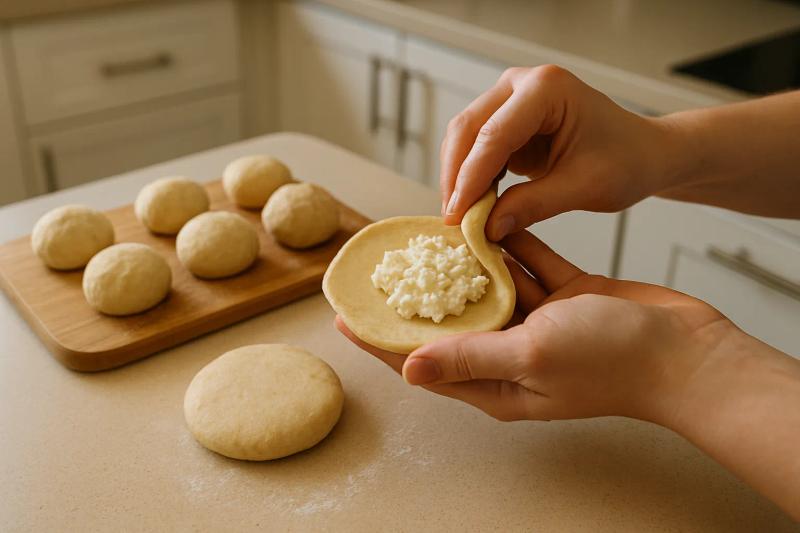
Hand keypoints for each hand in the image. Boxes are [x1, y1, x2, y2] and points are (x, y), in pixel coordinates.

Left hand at [335, 230, 731, 424]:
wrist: (685, 349)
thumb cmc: (611, 361)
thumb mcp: (530, 355)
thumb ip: (469, 358)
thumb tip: (409, 368)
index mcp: (496, 384)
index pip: (424, 363)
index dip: (382, 342)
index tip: (344, 318)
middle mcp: (510, 355)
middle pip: (450, 324)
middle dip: (418, 298)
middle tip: (383, 268)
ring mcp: (538, 324)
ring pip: (487, 288)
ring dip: (463, 262)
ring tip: (427, 234)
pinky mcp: (563, 296)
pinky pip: (525, 265)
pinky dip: (509, 245)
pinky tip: (485, 220)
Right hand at [440, 65, 680, 239]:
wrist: (643, 153)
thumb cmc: (626, 162)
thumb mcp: (583, 187)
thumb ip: (533, 205)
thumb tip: (487, 228)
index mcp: (547, 89)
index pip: (494, 134)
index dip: (470, 178)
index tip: (458, 217)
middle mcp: (522, 84)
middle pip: (469, 129)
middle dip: (456, 177)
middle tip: (452, 221)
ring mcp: (510, 99)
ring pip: (465, 138)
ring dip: (458, 178)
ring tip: (460, 218)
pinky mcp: (506, 120)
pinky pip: (475, 148)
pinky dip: (470, 177)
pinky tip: (473, 206)